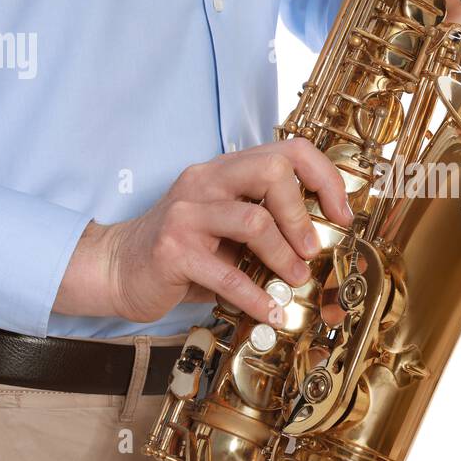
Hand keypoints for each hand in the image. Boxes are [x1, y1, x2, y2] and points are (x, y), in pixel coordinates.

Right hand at [54, 140, 352, 323]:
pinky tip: (269, 311)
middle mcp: (205, 181)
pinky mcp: (172, 250)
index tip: (342, 213)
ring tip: (294, 279)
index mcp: (226, 170)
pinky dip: (255, 296)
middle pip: (272, 172)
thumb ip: (268, 225)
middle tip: (313, 249)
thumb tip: (324, 247)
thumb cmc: (183, 252)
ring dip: (284, 256)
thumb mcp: (227, 227)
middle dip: (302, 215)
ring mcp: (186, 213)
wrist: (118, 269)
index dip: (325, 178)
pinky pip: (226, 274)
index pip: (289, 150)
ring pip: (254, 220)